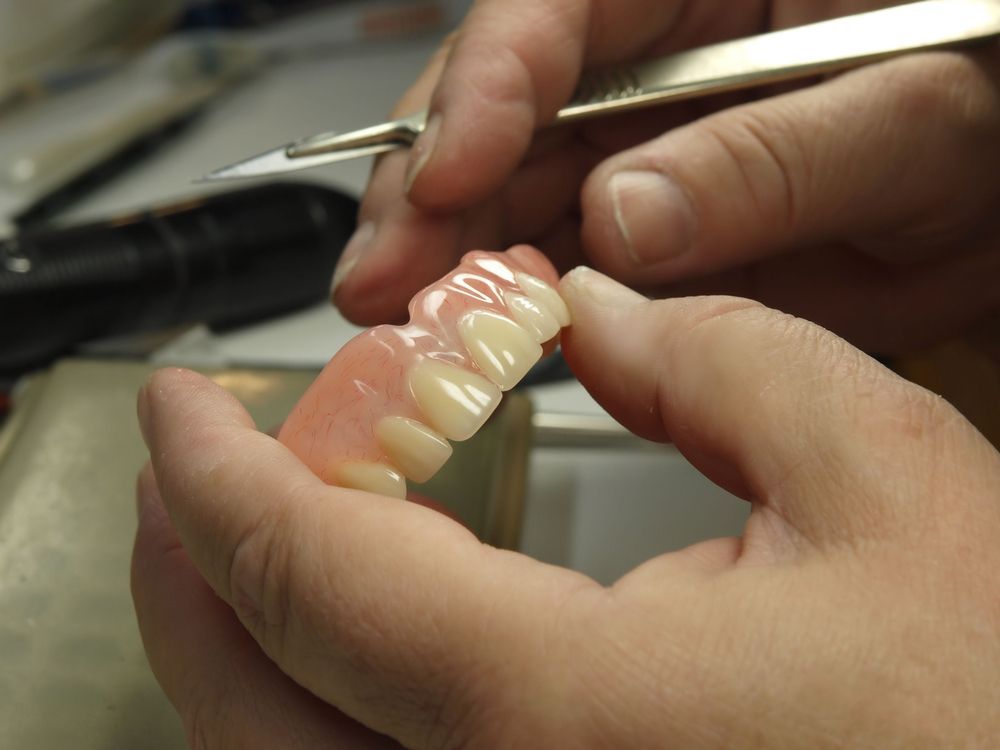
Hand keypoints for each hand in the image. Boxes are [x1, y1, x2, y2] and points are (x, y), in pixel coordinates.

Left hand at [133, 269, 999, 747]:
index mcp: (562, 717)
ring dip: (248, 644)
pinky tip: (365, 647)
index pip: (309, 575)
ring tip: (263, 538)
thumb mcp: (884, 480)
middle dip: (196, 566)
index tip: (183, 406)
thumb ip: (721, 360)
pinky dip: (326, 716)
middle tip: (195, 470)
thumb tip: (602, 315)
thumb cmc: (988, 708)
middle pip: (247, 703)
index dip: (219, 472)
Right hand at [332, 0, 999, 353]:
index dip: (484, 93)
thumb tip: (626, 214)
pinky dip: (515, 303)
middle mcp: (651, 65)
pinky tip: (478, 334)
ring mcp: (639, 151)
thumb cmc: (990, 104)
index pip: (554, 15)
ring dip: (450, 257)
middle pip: (500, 113)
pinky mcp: (646, 230)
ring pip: (511, 194)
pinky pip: (559, 260)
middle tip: (384, 274)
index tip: (441, 177)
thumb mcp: (917, 116)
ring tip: (406, 316)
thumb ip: (772, 160)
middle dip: (429, 196)